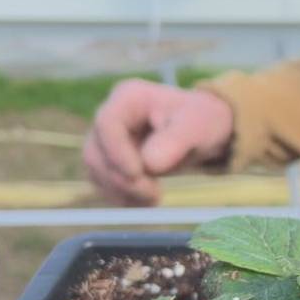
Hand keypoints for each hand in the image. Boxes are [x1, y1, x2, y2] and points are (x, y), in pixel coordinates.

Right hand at [83, 79, 233, 205]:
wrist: (203, 131)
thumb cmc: (201, 121)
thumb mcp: (197, 126)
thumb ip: (175, 141)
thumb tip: (149, 165)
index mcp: (129, 97)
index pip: (107, 123)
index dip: (117, 152)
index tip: (138, 174)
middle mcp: (112, 116)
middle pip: (96, 151)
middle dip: (121, 178)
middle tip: (154, 194)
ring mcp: (107, 140)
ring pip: (96, 171)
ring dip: (122, 191)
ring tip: (154, 199)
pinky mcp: (110, 162)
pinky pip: (105, 184)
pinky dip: (123, 198)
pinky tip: (146, 203)